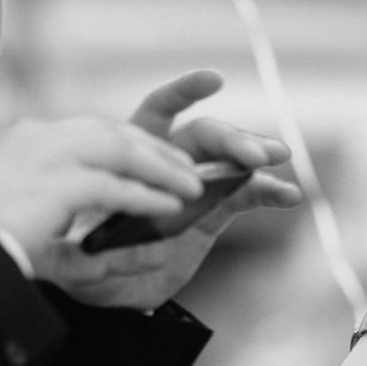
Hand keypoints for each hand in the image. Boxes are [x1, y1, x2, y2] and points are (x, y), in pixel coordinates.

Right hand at [0, 79, 214, 262]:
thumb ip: (65, 231)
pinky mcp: (55, 183)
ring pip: (121, 150)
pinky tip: (170, 207)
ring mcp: (44, 155)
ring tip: (192, 187)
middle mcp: (34, 137)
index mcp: (22, 141)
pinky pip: (115, 186)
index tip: (157, 159)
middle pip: (111, 132)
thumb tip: (108, 252)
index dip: (130, 144)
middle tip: (188, 170)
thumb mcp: (25, 229)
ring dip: (161, 168)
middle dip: (155, 150)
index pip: (89, 132)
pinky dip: (147, 196)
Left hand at [41, 70, 302, 310]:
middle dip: (230, 139)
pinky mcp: (212, 212)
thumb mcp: (77, 249)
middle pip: (203, 136)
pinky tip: (289, 194)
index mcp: (130, 153)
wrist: (104, 284)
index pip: (157, 113)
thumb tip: (120, 246)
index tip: (214, 81)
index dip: (183, 94)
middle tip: (254, 155)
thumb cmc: (80, 255)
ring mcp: (192, 185)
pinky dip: (267, 193)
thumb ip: (97, 247)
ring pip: (229, 161)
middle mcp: (165, 160)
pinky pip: (244, 195)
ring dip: (254, 155)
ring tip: (278, 158)